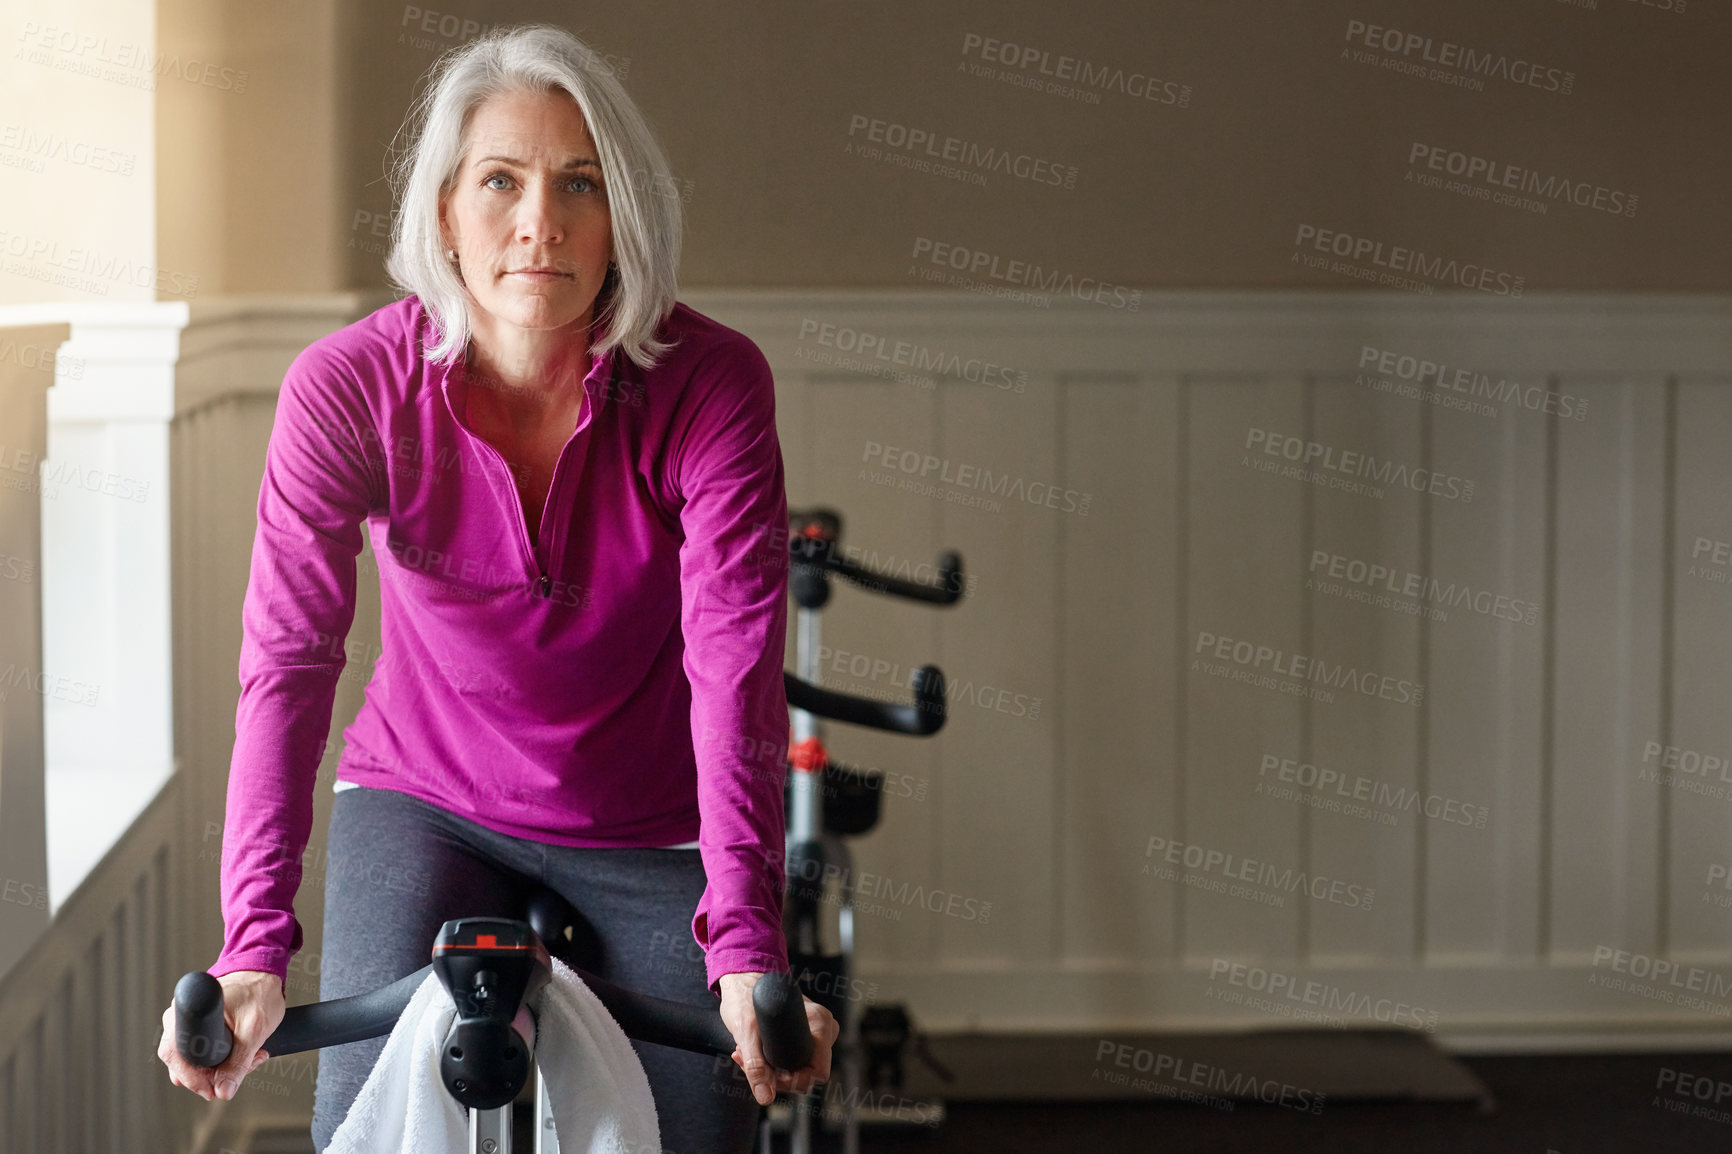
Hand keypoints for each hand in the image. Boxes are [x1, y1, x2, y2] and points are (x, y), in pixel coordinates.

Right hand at [157, 970, 285, 1101]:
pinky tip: (247, 1054)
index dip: (194, 1079)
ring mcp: (186, 1025)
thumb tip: (223, 1092)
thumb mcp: (254, 1030)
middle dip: (216, 1075)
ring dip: (223, 1069)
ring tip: (252, 1057)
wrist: (264, 973)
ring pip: (195, 1063)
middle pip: (184, 1065)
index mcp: (185, 1014)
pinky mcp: (197, 1029)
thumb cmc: (259, 992)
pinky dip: (224, 1059)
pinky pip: (203, 1055)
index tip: (213, 1089)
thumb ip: (239, 1062)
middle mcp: (178, 1019)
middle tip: (245, 1068)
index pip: (176, 1058)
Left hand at [716, 971, 838, 1105]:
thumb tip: (766, 1097)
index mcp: (820, 1023)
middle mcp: (824, 1027)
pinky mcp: (804, 1033)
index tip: (767, 1074)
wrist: (741, 978)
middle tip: (746, 1059)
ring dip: (769, 1068)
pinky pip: (793, 1059)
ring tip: (744, 1052)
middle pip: (807, 1072)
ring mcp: (815, 1031)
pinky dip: (771, 1061)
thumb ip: (755, 1065)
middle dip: (775, 1074)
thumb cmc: (745, 997)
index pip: (818, 1072)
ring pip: (798, 1067)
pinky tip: (751, 1051)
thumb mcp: (746, 1032)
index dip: (793, 1081)